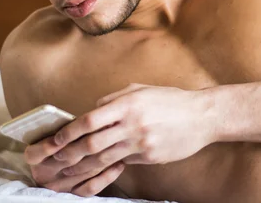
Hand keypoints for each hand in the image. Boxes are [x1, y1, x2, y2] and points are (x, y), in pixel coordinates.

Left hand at [24, 84, 214, 195]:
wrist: (202, 116)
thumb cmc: (171, 100)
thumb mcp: (142, 90)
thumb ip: (115, 99)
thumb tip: (94, 109)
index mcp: (128, 103)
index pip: (90, 120)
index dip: (70, 132)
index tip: (58, 139)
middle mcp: (133, 123)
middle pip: (93, 142)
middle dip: (71, 153)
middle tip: (58, 159)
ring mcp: (142, 142)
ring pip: (105, 158)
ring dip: (85, 165)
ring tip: (71, 171)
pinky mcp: (150, 156)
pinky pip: (125, 162)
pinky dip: (110, 166)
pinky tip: (99, 170)